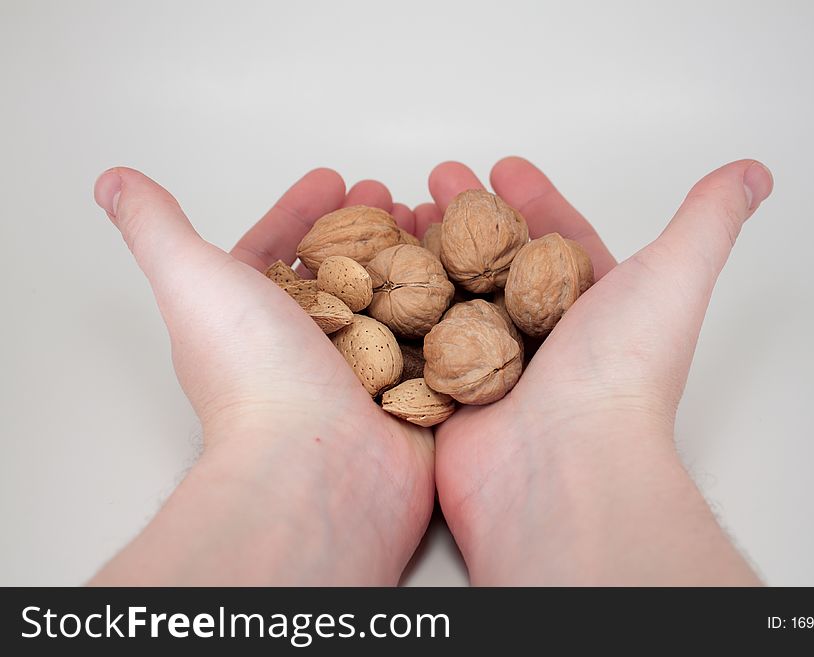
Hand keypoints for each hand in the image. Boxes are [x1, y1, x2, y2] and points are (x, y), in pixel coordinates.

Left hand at [90, 168, 433, 584]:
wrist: (319, 466)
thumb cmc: (254, 375)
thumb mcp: (191, 280)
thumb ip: (156, 227)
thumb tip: (112, 182)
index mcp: (250, 321)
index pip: (274, 250)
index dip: (300, 211)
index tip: (333, 178)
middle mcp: (299, 348)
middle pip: (334, 272)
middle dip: (362, 228)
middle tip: (392, 195)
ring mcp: (356, 373)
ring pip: (385, 300)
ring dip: (405, 258)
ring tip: (432, 221)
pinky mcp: (406, 394)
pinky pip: (429, 338)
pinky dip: (443, 305)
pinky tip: (461, 274)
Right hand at [424, 157, 772, 584]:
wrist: (562, 463)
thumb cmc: (621, 372)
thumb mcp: (676, 275)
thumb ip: (708, 220)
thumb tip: (753, 173)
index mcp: (593, 309)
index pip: (560, 239)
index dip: (534, 200)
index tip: (503, 167)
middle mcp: (543, 339)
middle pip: (498, 261)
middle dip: (466, 216)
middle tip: (436, 180)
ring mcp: (491, 366)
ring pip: (451, 294)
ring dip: (424, 252)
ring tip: (395, 212)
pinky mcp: (447, 394)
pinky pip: (416, 339)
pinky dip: (394, 305)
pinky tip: (371, 269)